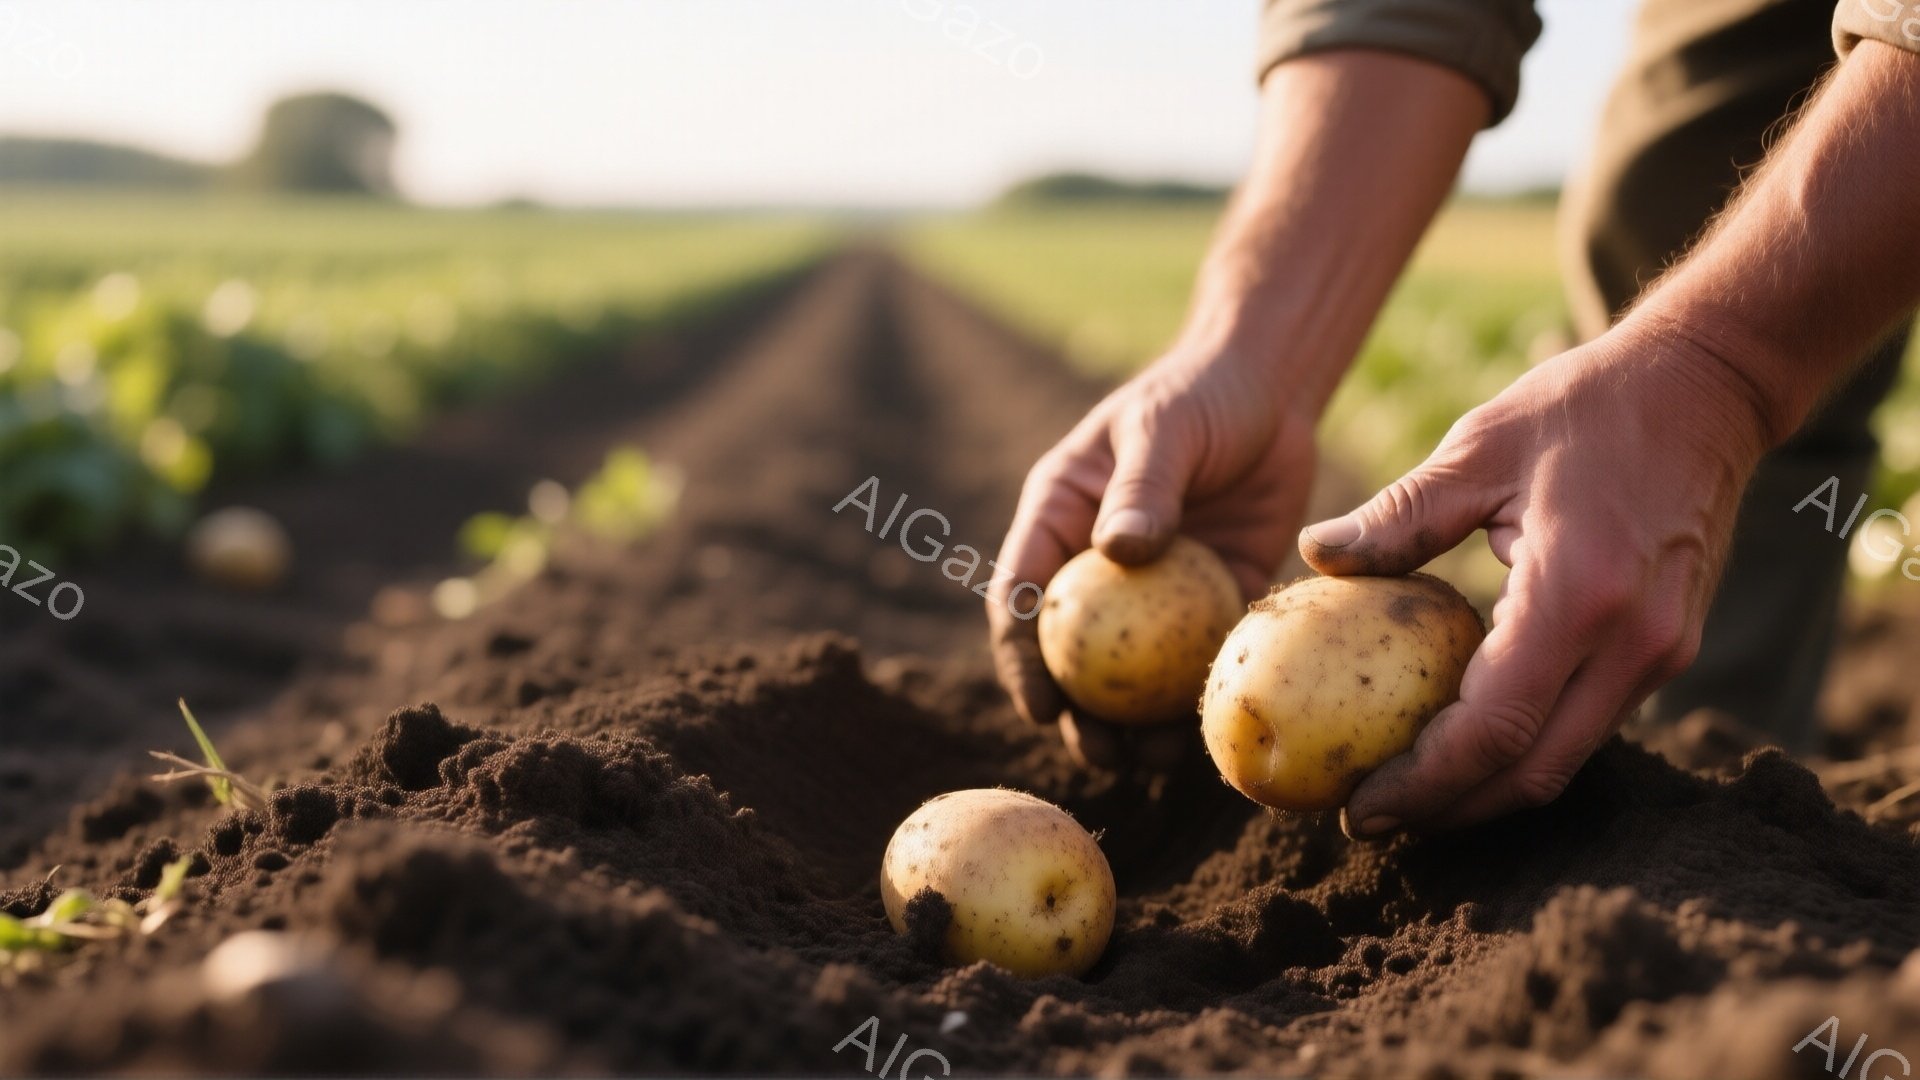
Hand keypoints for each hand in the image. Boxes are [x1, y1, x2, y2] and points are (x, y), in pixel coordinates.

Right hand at [987, 343, 1316, 770]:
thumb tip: (1119, 553)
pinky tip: (1212, 732)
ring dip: (1139, 722)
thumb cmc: (1198, 394)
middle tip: (1103, 754)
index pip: (1021, 601)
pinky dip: (1200, 697)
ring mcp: (1157, 592)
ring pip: (1137, 674)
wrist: (1272, 386)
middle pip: (1073, 657)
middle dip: (1078, 714)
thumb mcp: (1163, 431)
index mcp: (1059, 523)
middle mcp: (1099, 567)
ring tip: (1156, 760)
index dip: (1022, 661)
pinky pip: (1201, 660)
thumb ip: (1142, 488)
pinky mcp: (1214, 598)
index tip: (1041, 707)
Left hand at [1299, 320, 1773, 831]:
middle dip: (1447, 811)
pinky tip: (1461, 742)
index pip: (1494, 729)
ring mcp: (1661, 653)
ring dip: (1484, 790)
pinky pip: (1586, 724)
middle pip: (1532, 772)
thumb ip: (1398, 516)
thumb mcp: (1478, 447)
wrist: (1706, 386)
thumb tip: (1312, 554)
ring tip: (1404, 793)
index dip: (1422, 784)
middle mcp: (1633, 643)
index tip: (1356, 807)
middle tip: (1367, 820)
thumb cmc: (1583, 406)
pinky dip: (1522, 750)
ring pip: (1565, 760)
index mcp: (1579, 595)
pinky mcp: (1669, 649)